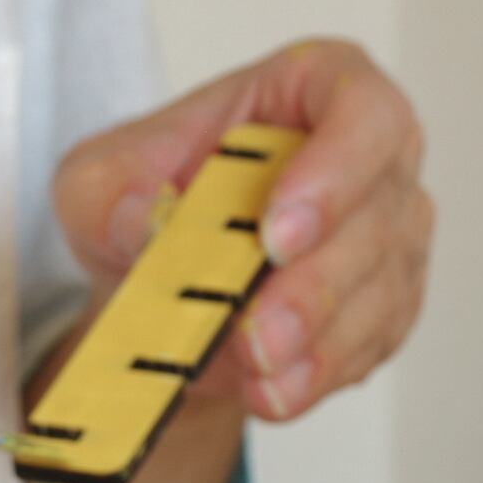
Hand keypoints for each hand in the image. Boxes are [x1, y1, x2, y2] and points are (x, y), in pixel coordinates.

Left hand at [51, 38, 432, 421]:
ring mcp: (387, 236)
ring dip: (319, 344)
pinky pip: (368, 345)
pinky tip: (273, 394)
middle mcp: (372, 158)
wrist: (153, 284)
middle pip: (376, 216)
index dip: (333, 171)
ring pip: (379, 290)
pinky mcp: (380, 307)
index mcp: (314, 89)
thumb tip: (144, 222)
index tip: (276, 234)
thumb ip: (108, 196)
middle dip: (315, 286)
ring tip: (258, 376)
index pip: (361, 111)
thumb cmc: (143, 202)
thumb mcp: (95, 183)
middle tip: (259, 334)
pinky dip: (319, 375)